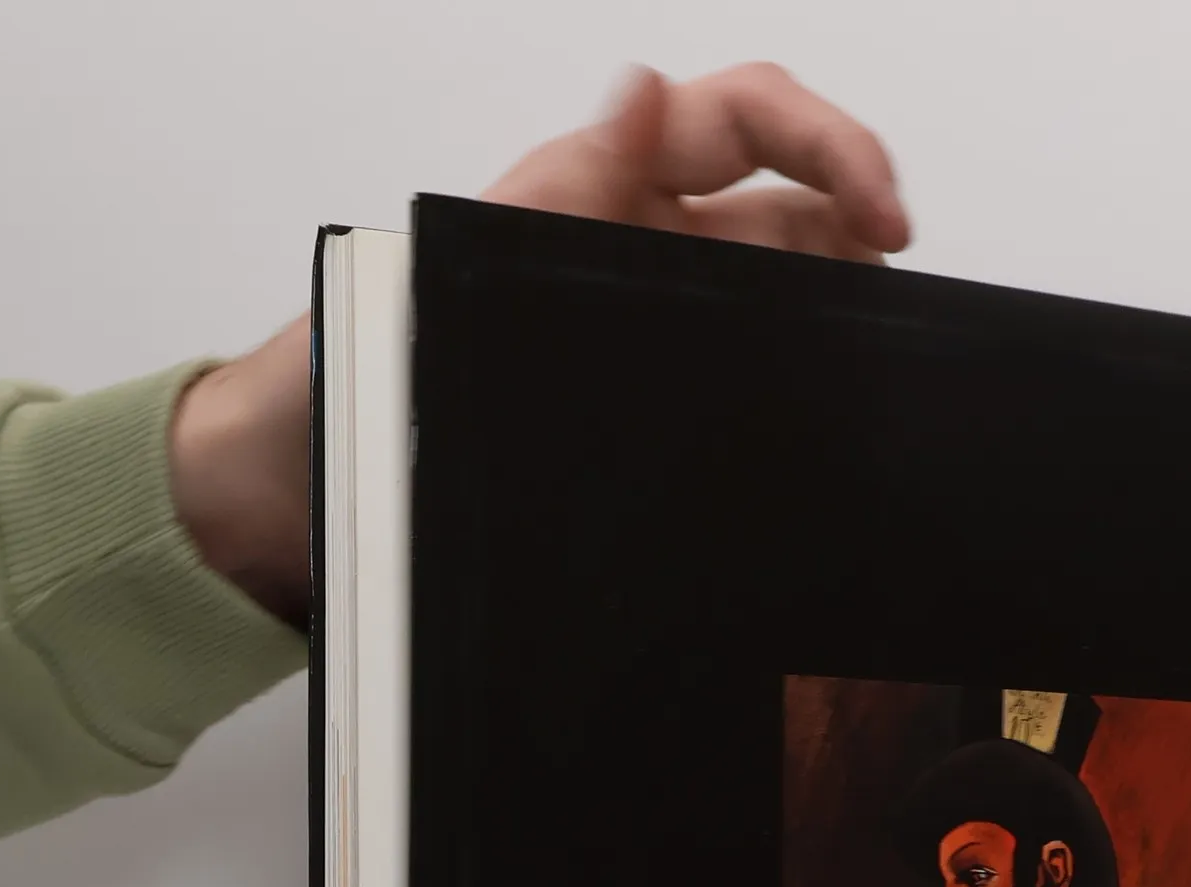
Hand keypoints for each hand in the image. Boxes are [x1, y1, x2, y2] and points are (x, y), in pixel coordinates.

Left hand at [169, 64, 909, 624]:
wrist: (297, 491)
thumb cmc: (351, 375)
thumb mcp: (454, 266)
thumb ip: (558, 190)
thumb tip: (642, 90)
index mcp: (597, 189)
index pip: (743, 121)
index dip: (828, 146)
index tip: (881, 214)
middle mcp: (635, 247)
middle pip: (789, 197)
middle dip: (859, 216)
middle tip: (893, 276)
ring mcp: (646, 323)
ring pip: (785, 281)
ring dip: (841, 295)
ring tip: (877, 341)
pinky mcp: (646, 396)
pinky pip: (747, 370)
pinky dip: (800, 374)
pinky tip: (822, 410)